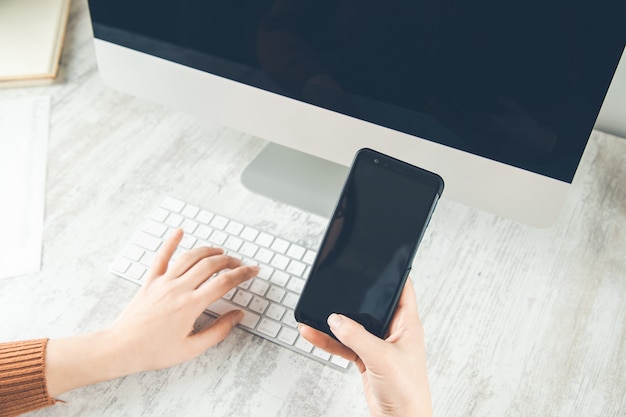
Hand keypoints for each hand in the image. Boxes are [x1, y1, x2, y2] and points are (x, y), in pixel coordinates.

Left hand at [46, 229, 257, 396]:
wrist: (121, 349)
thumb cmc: (154, 352)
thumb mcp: (192, 348)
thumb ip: (218, 331)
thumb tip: (237, 316)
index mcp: (191, 305)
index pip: (224, 283)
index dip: (243, 274)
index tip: (253, 271)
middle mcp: (178, 289)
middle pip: (210, 265)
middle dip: (230, 261)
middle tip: (240, 264)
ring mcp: (163, 282)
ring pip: (190, 257)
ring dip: (208, 251)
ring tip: (220, 252)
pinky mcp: (150, 281)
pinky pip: (161, 256)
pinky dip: (171, 242)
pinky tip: (179, 231)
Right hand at [299, 282, 431, 416]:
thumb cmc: (407, 392)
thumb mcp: (381, 358)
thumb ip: (357, 336)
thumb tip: (336, 319)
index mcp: (407, 324)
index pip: (403, 289)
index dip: (395, 272)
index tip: (381, 258)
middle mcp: (393, 332)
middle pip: (372, 305)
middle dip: (354, 296)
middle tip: (338, 283)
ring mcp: (378, 346)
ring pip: (352, 326)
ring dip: (333, 321)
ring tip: (314, 313)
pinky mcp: (365, 360)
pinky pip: (343, 344)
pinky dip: (328, 340)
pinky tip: (313, 334)